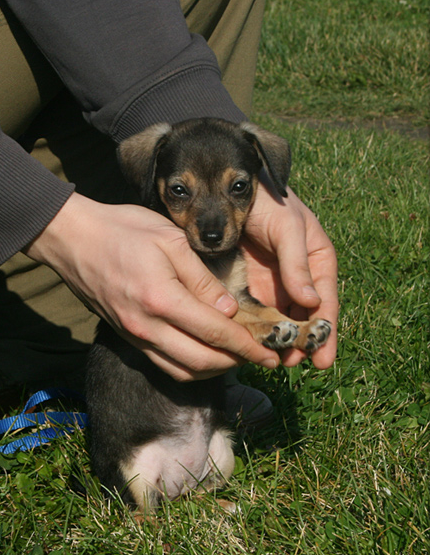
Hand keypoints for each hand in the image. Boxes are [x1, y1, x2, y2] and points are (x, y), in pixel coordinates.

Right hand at [23, 192, 281, 380]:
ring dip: (215, 369)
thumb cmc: (122, 230)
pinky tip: (205, 353)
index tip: (272, 351)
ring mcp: (134, 335)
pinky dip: (190, 366)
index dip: (249, 346)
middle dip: (238, 363)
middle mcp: (146, 326)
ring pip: (182, 370)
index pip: (215, 333)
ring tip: (238, 357)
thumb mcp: (170, 239)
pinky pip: (164, 363)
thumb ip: (203, 278)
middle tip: (264, 358)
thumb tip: (230, 311)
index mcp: (161, 299)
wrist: (72, 239)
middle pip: (202, 362)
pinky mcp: (127, 336)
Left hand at [241, 182, 338, 368]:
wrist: (230, 190)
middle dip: (299, 343)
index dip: (324, 332)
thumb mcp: (288, 228)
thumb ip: (297, 263)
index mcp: (317, 263)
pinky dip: (251, 328)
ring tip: (272, 361)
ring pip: (275, 320)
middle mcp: (295, 278)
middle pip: (300, 318)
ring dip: (275, 340)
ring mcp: (269, 283)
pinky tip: (247, 344)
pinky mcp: (244, 285)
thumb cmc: (270, 202)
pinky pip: (250, 311)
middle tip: (292, 364)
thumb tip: (311, 303)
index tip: (322, 359)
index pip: (324, 303)